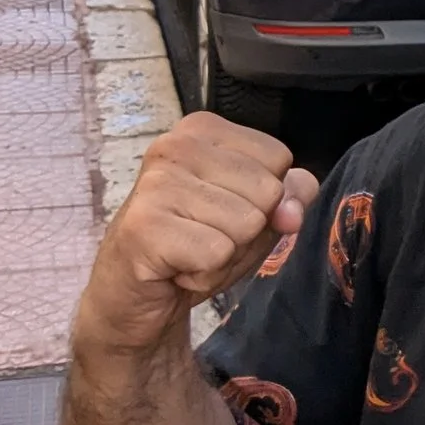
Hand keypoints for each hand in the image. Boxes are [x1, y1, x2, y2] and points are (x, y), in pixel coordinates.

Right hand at [77, 112, 319, 357]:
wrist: (133, 295)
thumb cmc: (197, 244)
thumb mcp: (256, 213)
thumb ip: (290, 197)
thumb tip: (292, 211)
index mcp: (203, 129)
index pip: (279, 158)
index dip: (265, 198)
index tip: (223, 211)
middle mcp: (176, 145)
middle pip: (267, 192)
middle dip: (246, 231)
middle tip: (203, 237)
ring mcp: (156, 183)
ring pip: (246, 224)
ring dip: (225, 255)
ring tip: (189, 252)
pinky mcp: (144, 225)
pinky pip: (218, 253)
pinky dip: (205, 274)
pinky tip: (176, 268)